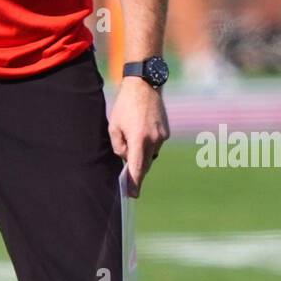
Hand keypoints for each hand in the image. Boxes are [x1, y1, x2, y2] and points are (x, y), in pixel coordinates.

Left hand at [107, 76, 168, 197]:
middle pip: (144, 164)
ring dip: (141, 153)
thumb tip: (127, 157)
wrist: (144, 85)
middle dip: (136, 169)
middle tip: (128, 175)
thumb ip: (119, 146)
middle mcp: (153, 140)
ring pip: (150, 154)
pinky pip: (155, 145)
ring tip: (132, 135)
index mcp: (138, 139)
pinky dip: (148, 144)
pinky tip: (141, 130)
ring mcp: (162, 136)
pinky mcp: (166, 132)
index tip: (133, 195)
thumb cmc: (125, 105)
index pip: (136, 167)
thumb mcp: (114, 126)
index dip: (134, 183)